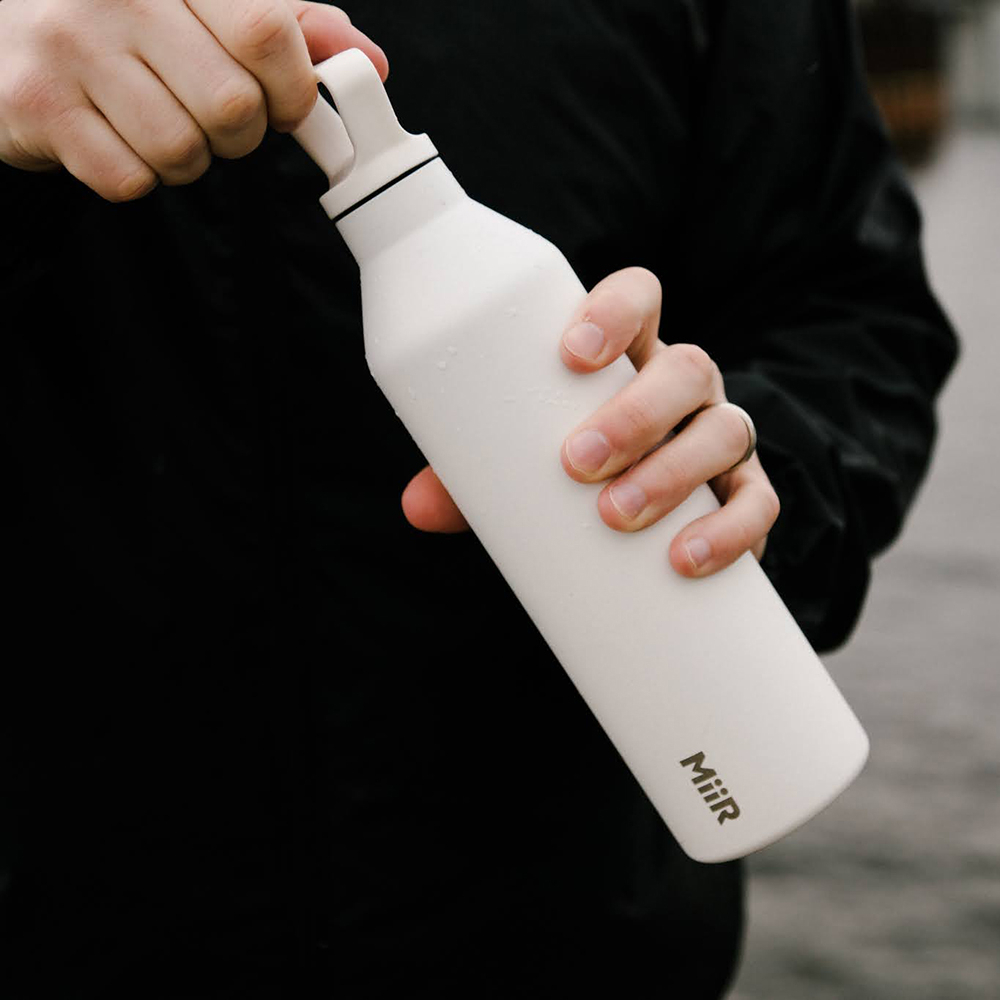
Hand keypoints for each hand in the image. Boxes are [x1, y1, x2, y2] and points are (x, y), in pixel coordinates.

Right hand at [0, 0, 386, 199]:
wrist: (6, 30)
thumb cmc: (123, 20)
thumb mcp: (207, 5)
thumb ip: (286, 25)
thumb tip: (369, 61)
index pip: (266, 33)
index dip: (293, 88)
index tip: (288, 104)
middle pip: (233, 108)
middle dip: (239, 134)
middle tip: (212, 116)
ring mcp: (68, 46)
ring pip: (183, 152)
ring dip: (186, 158)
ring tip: (154, 121)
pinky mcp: (37, 105)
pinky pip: (130, 179)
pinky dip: (136, 174)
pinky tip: (112, 136)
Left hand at [402, 267, 779, 578]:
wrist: (636, 529)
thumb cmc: (567, 476)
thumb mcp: (518, 468)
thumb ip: (472, 478)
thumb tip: (417, 508)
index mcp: (629, 356)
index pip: (639, 299)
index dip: (616, 310)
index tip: (570, 354)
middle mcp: (683, 387)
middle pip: (686, 368)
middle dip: (634, 413)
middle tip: (576, 463)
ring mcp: (720, 437)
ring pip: (726, 430)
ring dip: (673, 471)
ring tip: (616, 517)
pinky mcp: (746, 496)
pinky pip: (759, 503)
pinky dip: (729, 530)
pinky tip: (686, 559)